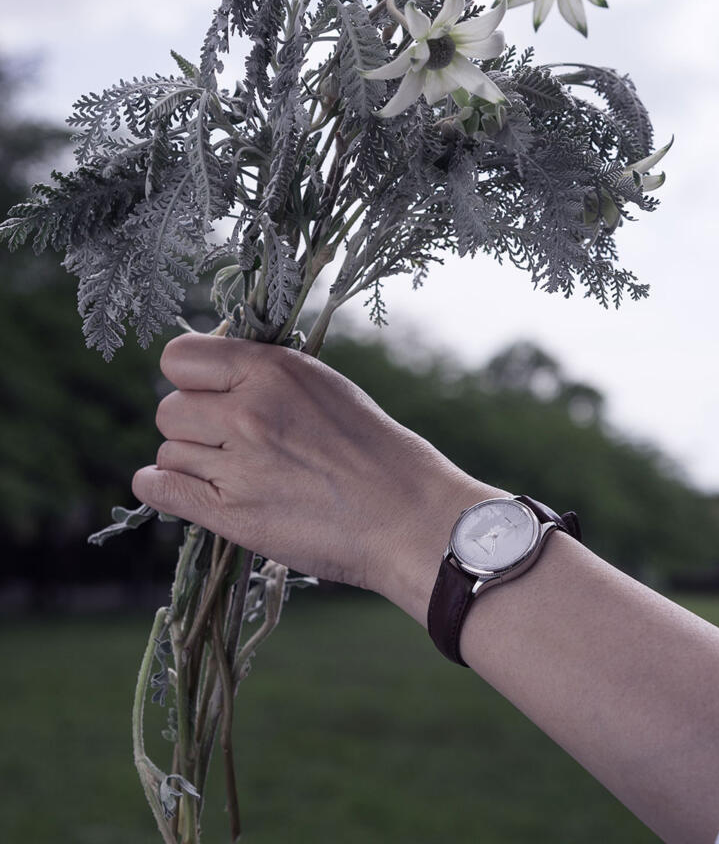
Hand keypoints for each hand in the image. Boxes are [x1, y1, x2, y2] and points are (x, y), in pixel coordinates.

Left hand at [133, 334, 500, 621]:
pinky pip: (160, 489)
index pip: (179, 357)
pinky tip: (182, 489)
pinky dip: (162, 488)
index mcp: (273, 370)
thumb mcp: (322, 385)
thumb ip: (264, 375)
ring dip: (189, 462)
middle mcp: (248, 411)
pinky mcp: (231, 514)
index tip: (208, 392)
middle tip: (225, 441)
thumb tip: (208, 375)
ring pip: (167, 451)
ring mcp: (237, 464)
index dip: (190, 376)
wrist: (406, 514)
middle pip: (168, 409)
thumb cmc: (373, 448)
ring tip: (230, 472)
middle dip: (191, 424)